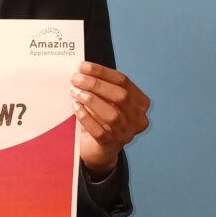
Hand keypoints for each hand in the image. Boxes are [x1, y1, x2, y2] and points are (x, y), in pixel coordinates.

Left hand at [71, 62, 149, 178]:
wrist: (99, 150)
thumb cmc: (102, 120)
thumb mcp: (107, 101)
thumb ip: (102, 87)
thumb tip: (83, 71)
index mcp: (140, 102)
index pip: (124, 81)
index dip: (102, 72)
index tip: (83, 66)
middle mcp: (138, 119)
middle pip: (121, 96)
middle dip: (96, 84)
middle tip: (76, 78)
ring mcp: (126, 134)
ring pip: (112, 115)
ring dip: (91, 100)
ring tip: (75, 92)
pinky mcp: (112, 145)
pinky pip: (99, 131)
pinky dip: (86, 118)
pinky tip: (76, 108)